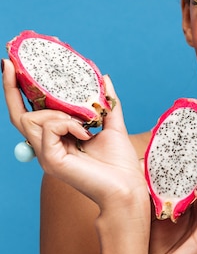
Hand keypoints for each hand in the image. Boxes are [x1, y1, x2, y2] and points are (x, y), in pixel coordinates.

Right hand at [3, 58, 147, 211]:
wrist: (127, 188)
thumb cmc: (119, 164)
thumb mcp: (113, 125)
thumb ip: (107, 102)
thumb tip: (104, 78)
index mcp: (56, 139)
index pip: (29, 113)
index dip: (16, 91)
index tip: (11, 65)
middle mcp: (46, 147)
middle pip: (21, 115)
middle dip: (14, 89)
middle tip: (12, 65)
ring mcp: (46, 155)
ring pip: (34, 119)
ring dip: (59, 112)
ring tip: (83, 122)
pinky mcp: (51, 160)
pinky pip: (49, 128)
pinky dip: (69, 124)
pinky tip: (87, 134)